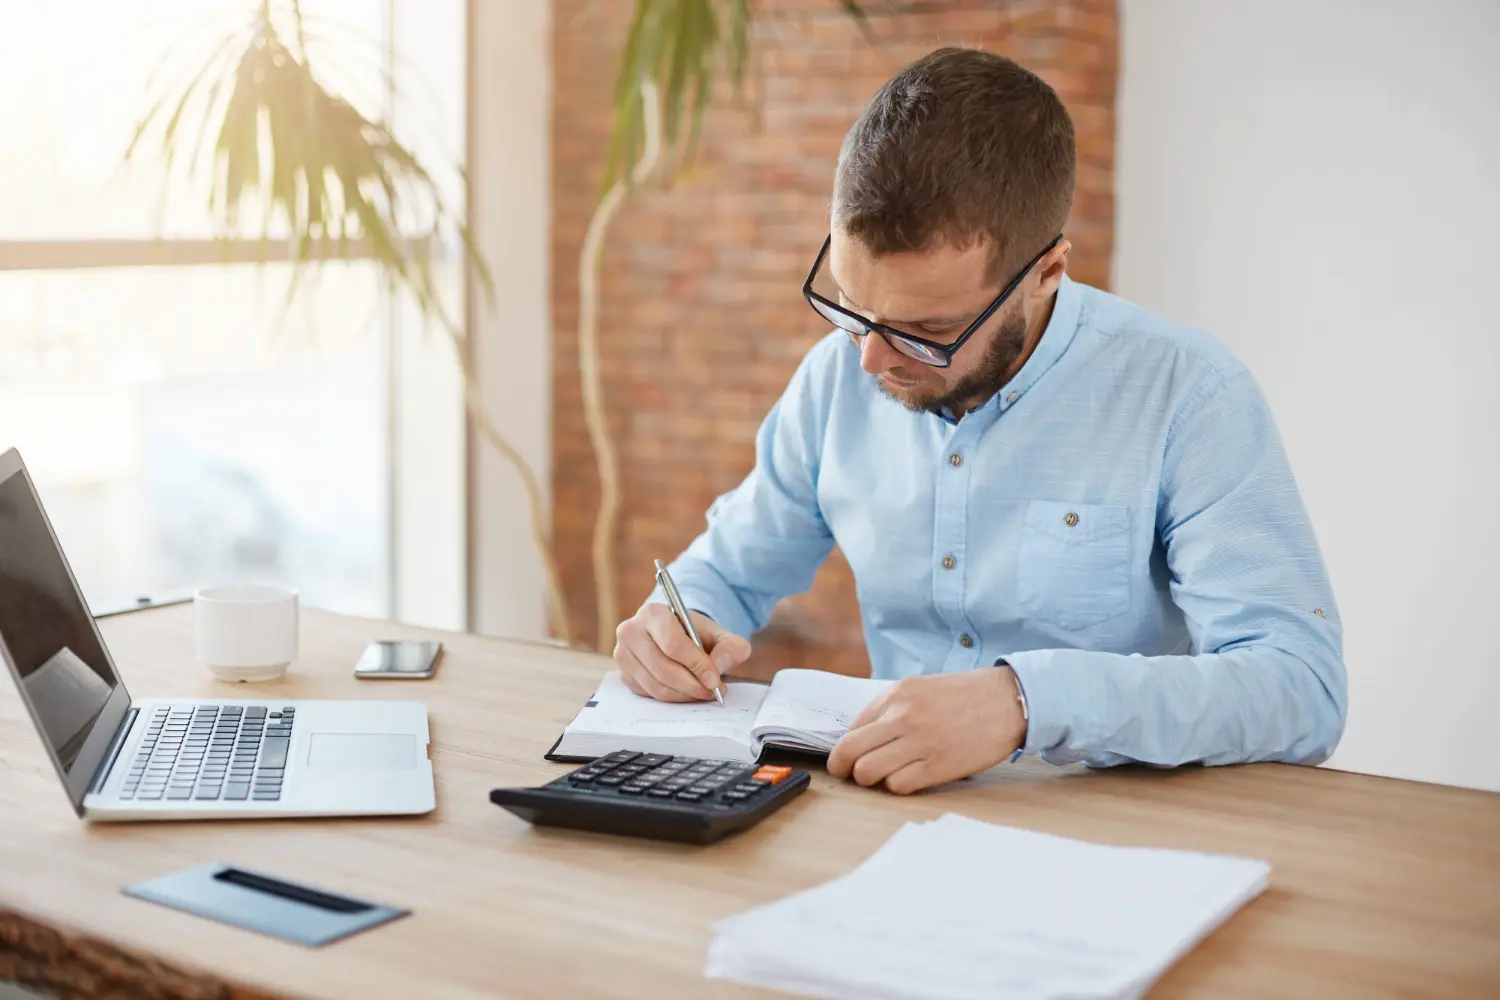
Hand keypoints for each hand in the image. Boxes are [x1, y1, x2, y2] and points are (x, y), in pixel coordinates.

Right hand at [612, 603, 752, 701]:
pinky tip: (688, 692)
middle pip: (663, 669)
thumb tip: (720, 667)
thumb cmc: (695, 633)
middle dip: (693, 685)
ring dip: (685, 695)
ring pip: (656, 686)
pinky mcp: (624, 675)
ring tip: (705, 692)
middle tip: (714, 691)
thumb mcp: (718, 633)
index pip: (673, 644)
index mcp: (652, 613)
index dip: (696, 665)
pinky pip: (650, 695)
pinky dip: (674, 698)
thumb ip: (730, 647)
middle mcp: (631, 632)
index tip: (715, 679)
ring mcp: (623, 655)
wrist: (673, 634)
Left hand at [827, 667, 1027, 794]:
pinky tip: (909, 778)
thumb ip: (888, 709)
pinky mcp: (938, 766)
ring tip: (882, 776)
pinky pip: (898, 785)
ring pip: (868, 772)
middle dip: (843, 768)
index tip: (845, 759)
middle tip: (850, 774)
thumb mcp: (919, 688)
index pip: (850, 729)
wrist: (1006, 701)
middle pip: (850, 752)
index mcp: (895, 695)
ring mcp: (920, 742)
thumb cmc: (962, 697)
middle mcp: (903, 717)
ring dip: (870, 780)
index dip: (843, 749)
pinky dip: (897, 786)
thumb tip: (858, 737)